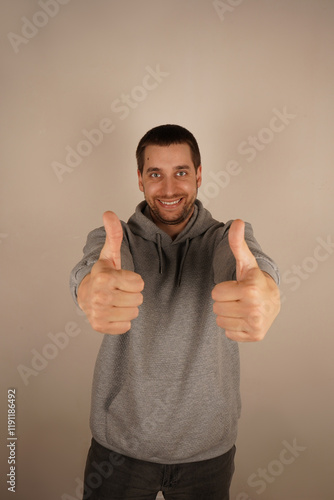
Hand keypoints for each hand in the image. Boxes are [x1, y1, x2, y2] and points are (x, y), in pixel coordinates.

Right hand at [77, 211, 143, 333]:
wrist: (86, 295)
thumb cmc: (104, 274)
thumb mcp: (111, 254)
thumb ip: (114, 234)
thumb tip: (109, 213)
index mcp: (104, 278)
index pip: (140, 284)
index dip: (134, 281)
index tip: (122, 278)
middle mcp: (100, 297)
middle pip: (138, 299)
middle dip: (132, 294)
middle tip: (119, 290)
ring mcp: (98, 313)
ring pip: (134, 313)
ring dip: (128, 307)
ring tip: (117, 300)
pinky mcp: (99, 326)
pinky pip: (126, 326)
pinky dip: (122, 321)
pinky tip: (113, 312)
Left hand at [212, 220, 279, 341]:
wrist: (273, 301)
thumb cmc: (254, 280)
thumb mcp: (245, 262)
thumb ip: (237, 243)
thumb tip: (237, 222)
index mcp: (250, 290)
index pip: (215, 294)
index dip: (223, 289)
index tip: (236, 287)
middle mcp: (254, 309)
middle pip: (216, 308)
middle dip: (224, 302)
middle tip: (238, 297)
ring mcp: (255, 325)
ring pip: (220, 322)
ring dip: (227, 314)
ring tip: (240, 307)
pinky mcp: (255, 336)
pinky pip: (228, 333)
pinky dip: (234, 327)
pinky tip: (244, 318)